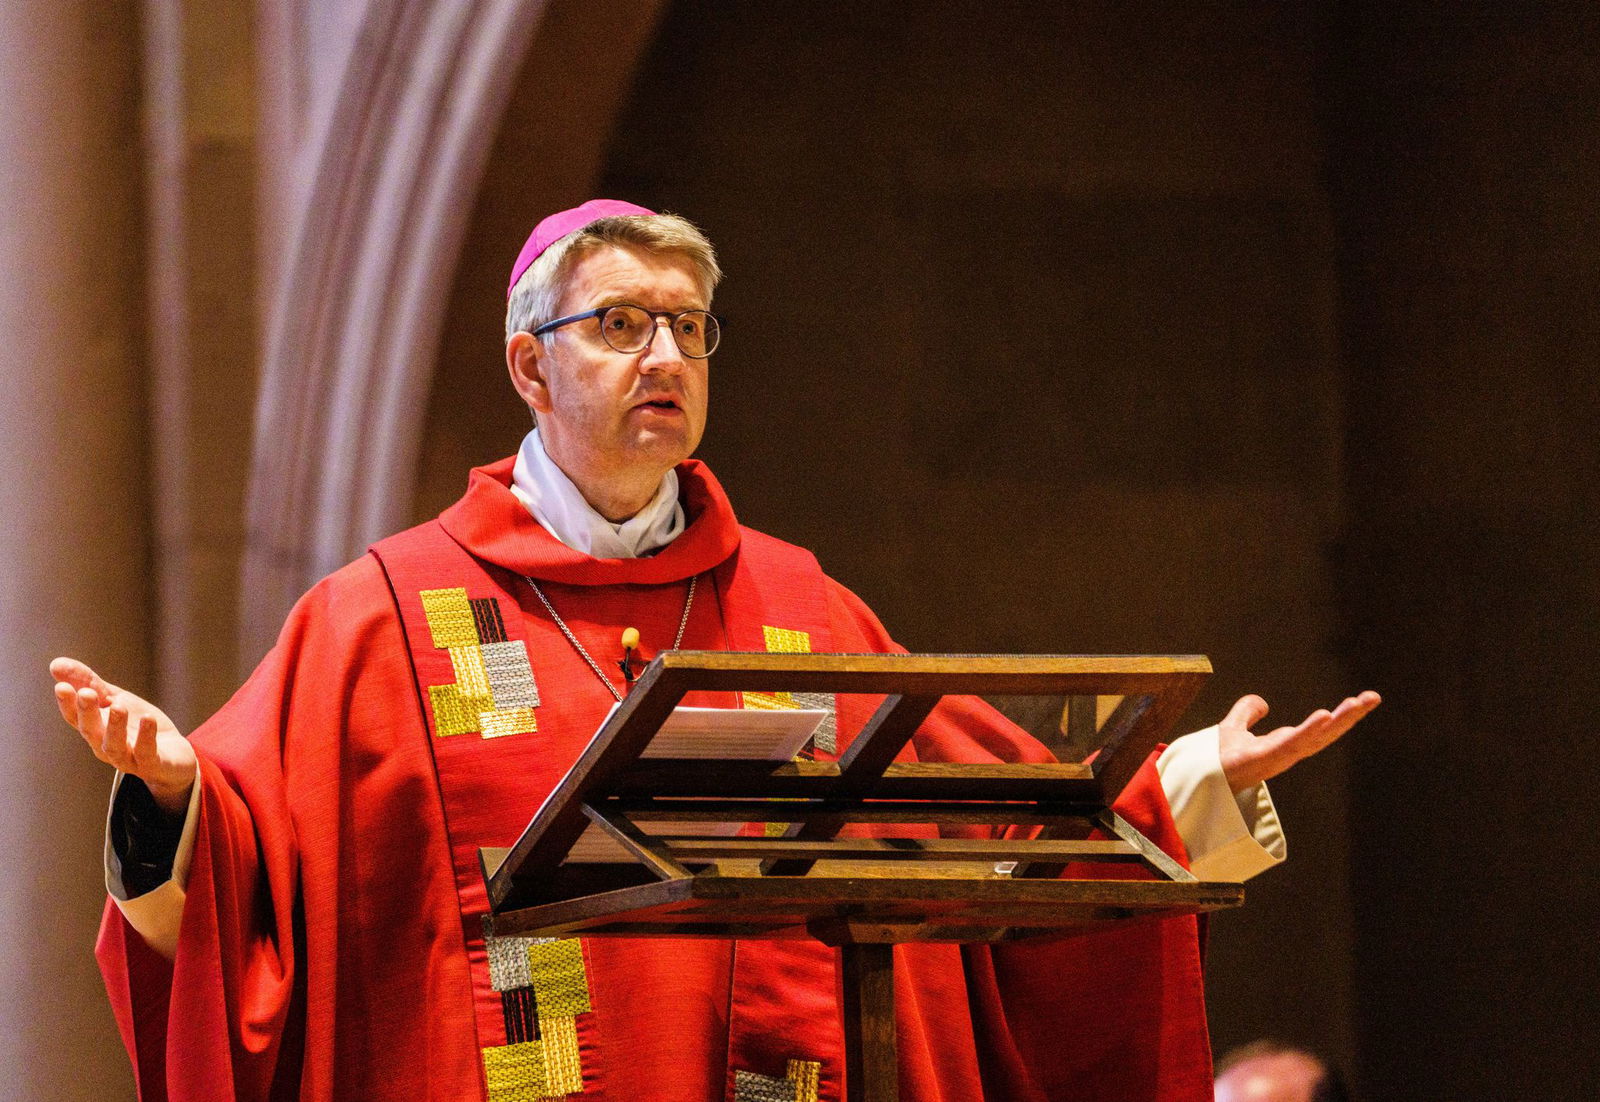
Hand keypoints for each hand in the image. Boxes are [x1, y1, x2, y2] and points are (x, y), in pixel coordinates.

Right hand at [51, 657, 195, 814]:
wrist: (174, 756)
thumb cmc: (137, 727)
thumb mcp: (115, 699)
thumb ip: (89, 682)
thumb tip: (56, 664)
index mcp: (95, 730)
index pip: (75, 717)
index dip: (67, 704)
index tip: (61, 686)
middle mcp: (105, 747)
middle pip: (91, 731)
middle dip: (87, 712)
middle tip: (86, 693)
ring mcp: (128, 758)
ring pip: (115, 746)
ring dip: (115, 726)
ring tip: (119, 706)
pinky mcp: (152, 764)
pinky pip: (146, 753)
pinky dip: (146, 737)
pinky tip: (148, 718)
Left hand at [1216, 690, 1380, 792]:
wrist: (1197, 776)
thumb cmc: (1216, 760)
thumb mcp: (1233, 727)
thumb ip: (1246, 713)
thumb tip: (1263, 702)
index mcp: (1284, 744)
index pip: (1319, 728)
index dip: (1341, 715)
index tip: (1362, 699)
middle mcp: (1286, 752)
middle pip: (1326, 732)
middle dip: (1350, 716)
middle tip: (1373, 697)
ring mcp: (1277, 757)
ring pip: (1315, 737)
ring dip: (1339, 721)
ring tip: (1359, 703)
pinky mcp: (1263, 759)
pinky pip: (1291, 744)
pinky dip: (1308, 731)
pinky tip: (1325, 716)